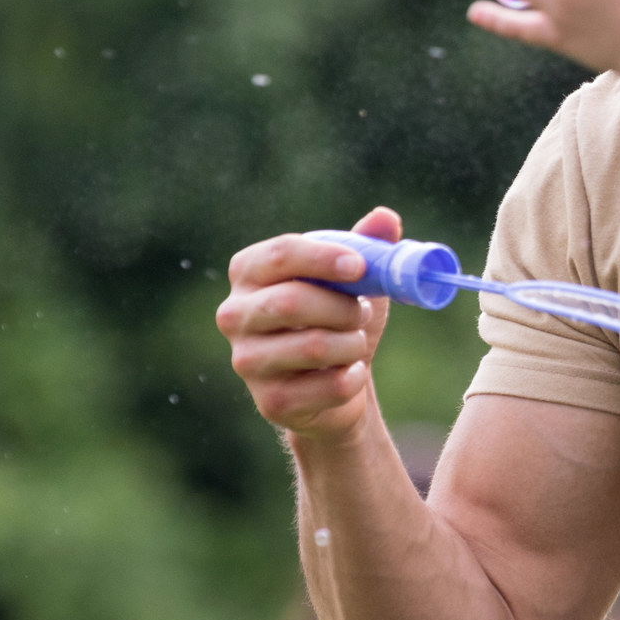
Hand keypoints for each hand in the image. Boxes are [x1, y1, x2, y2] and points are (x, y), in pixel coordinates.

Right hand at [220, 205, 400, 438]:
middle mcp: (234, 315)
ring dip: (352, 343)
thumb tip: (386, 217)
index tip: (360, 267)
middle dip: (342, 308)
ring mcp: (246, 361)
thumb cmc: (338, 319)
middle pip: (291, 301)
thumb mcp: (354, 279)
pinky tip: (349, 375)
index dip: (324, 258)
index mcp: (249, 272)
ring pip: (313, 346)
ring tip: (354, 343)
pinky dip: (354, 378)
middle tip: (361, 313)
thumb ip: (368, 245)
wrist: (338, 384)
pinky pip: (329, 385)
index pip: (280, 254)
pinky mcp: (269, 402)